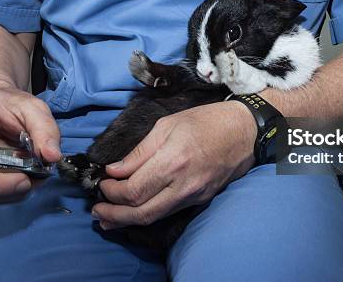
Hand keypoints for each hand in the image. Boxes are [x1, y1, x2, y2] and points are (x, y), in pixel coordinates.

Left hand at [92, 101, 256, 228]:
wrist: (244, 131)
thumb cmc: (206, 121)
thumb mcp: (167, 125)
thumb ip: (140, 151)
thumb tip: (116, 170)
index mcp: (171, 161)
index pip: (133, 189)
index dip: (111, 191)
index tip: (102, 183)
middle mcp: (182, 184)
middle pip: (141, 212)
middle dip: (114, 213)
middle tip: (97, 210)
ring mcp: (193, 195)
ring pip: (154, 217)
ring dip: (127, 220)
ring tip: (109, 218)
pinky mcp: (200, 199)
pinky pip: (169, 212)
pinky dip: (148, 215)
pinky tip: (136, 211)